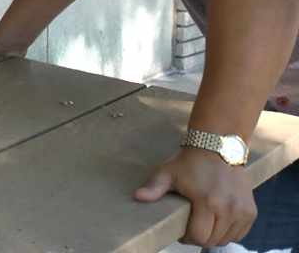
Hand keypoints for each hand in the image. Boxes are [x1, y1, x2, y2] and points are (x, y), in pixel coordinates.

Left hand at [134, 147, 256, 246]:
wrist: (218, 146)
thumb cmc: (190, 162)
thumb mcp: (168, 173)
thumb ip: (154, 188)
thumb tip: (137, 197)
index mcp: (208, 202)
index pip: (199, 236)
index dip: (187, 238)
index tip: (181, 231)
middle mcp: (228, 209)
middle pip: (213, 240)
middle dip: (199, 237)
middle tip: (191, 228)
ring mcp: (242, 210)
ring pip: (227, 239)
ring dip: (214, 236)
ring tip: (203, 225)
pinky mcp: (251, 210)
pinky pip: (240, 233)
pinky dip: (228, 232)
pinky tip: (217, 223)